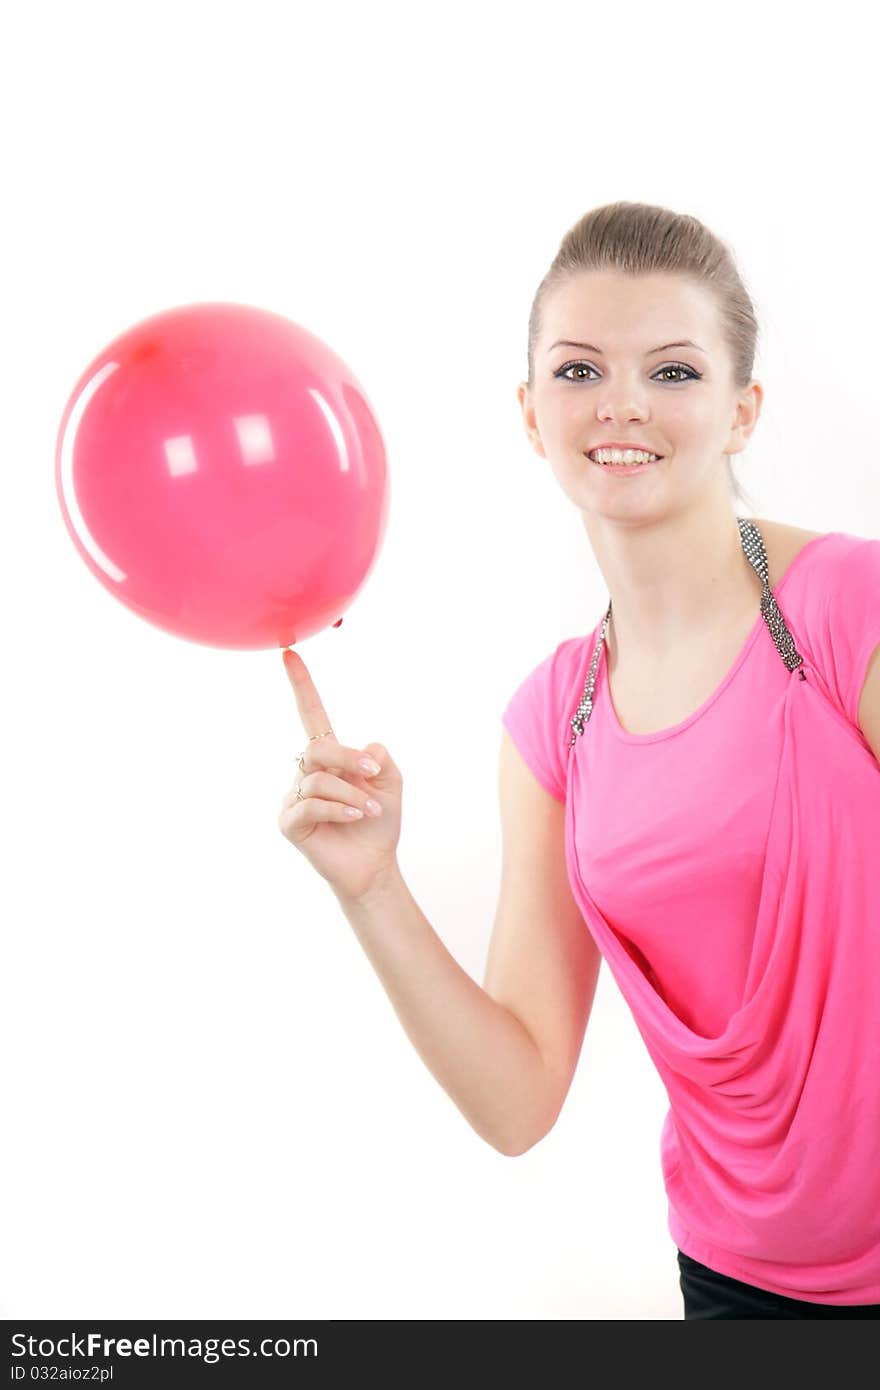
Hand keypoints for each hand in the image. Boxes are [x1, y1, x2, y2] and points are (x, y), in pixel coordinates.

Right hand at [278, 647, 401, 901]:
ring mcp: (294, 796)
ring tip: (371, 810)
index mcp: (329, 758)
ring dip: (352, 793)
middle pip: (318, 748)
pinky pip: (311, 803)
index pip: (312, 715)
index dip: (302, 686)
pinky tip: (356, 816)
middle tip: (374, 776)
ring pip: (318, 779)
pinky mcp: (289, 821)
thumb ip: (381, 761)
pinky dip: (339, 808)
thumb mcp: (391, 785)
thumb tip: (365, 747)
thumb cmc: (379, 825)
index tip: (290, 653)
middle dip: (347, 759)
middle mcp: (306, 772)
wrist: (374, 866)